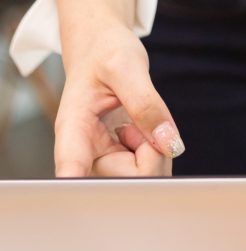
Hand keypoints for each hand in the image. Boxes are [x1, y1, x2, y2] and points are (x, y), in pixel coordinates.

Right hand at [54, 11, 182, 177]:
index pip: (72, 168)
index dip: (79, 187)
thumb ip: (146, 104)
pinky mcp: (119, 162)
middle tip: (145, 123)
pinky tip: (146, 133)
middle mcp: (84, 153)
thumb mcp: (126, 68)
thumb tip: (168, 142)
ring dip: (156, 153)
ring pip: (142, 180)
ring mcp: (102, 160)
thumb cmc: (105, 54)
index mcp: (72, 129)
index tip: (82, 198)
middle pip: (125, 180)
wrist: (102, 52)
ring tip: (142, 123)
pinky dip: (159, 153)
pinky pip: (150, 172)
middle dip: (151, 155)